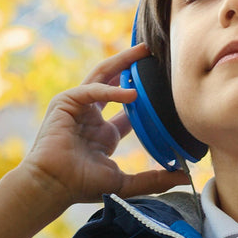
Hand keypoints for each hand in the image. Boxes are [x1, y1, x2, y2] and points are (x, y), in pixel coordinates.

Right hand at [20, 42, 193, 211]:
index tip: (165, 87)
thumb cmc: (81, 185)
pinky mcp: (66, 102)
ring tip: (143, 52)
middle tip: (153, 53)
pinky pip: (91, 89)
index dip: (145, 97)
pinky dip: (111, 89)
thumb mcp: (125, 182)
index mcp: (104, 133)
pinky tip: (131, 94)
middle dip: (132, 66)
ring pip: (102, 76)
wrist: (52, 186)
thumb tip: (184, 178)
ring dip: (121, 62)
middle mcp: (91, 116)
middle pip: (114, 82)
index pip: (128, 109)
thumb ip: (153, 179)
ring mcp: (78, 107)